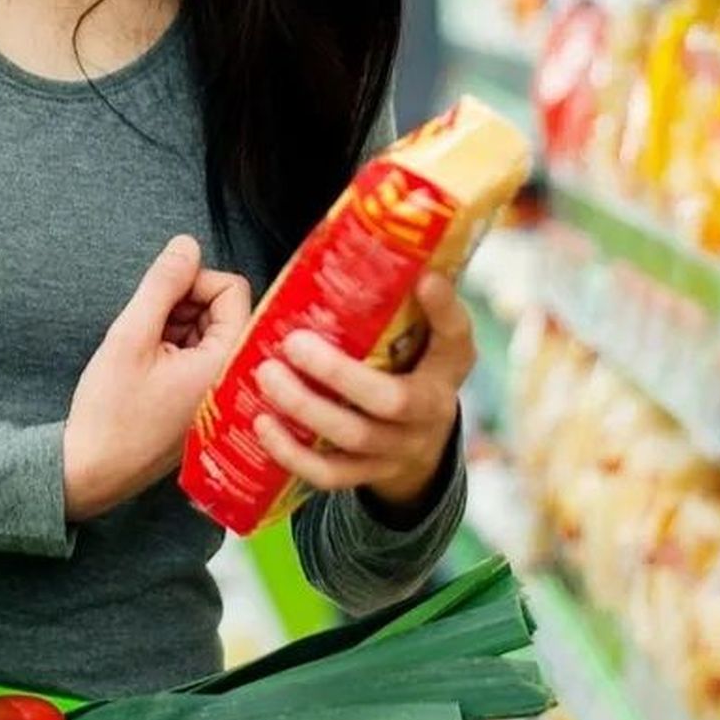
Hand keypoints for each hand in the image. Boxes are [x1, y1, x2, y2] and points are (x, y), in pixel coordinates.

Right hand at [64, 235, 251, 520]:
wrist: (94, 472)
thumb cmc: (109, 412)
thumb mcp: (129, 338)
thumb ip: (161, 286)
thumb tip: (186, 244)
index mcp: (227, 362)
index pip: (232, 289)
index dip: (192, 282)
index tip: (155, 302)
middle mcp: (235, 378)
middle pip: (224, 309)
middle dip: (182, 306)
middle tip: (144, 328)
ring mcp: (221, 393)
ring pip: (209, 332)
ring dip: (175, 328)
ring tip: (140, 353)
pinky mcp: (205, 403)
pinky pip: (200, 358)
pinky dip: (173, 351)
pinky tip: (144, 370)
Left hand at [251, 271, 474, 515]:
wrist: (419, 444)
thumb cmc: (410, 372)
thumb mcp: (422, 340)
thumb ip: (404, 304)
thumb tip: (373, 243)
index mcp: (448, 368)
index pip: (456, 339)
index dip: (444, 312)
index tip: (424, 279)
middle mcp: (430, 412)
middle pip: (389, 401)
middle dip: (338, 374)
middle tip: (292, 344)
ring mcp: (398, 450)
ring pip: (354, 437)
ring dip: (305, 408)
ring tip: (266, 376)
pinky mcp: (367, 476)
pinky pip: (329, 475)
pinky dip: (293, 454)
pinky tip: (263, 425)